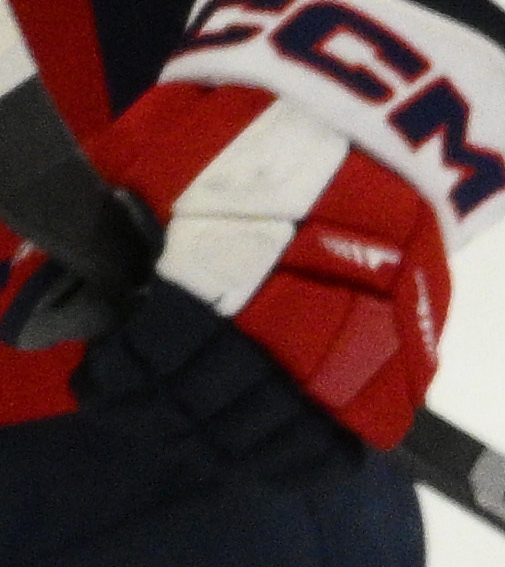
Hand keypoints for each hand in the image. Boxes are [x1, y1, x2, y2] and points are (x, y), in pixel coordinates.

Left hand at [19, 0, 504, 475]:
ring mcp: (354, 342)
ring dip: (225, 443)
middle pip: (211, 405)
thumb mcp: (151, 162)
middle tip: (139, 406)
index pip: (155, 358)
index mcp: (222, 264)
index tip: (101, 378)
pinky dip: (299, 454)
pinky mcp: (403, 355)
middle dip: (163, 414)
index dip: (119, 381)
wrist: (373, 112)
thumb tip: (40, 292)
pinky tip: (266, 451)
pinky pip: (344, 435)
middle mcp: (289, 315)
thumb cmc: (246, 129)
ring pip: (275, 433)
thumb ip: (99, 234)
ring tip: (197, 433)